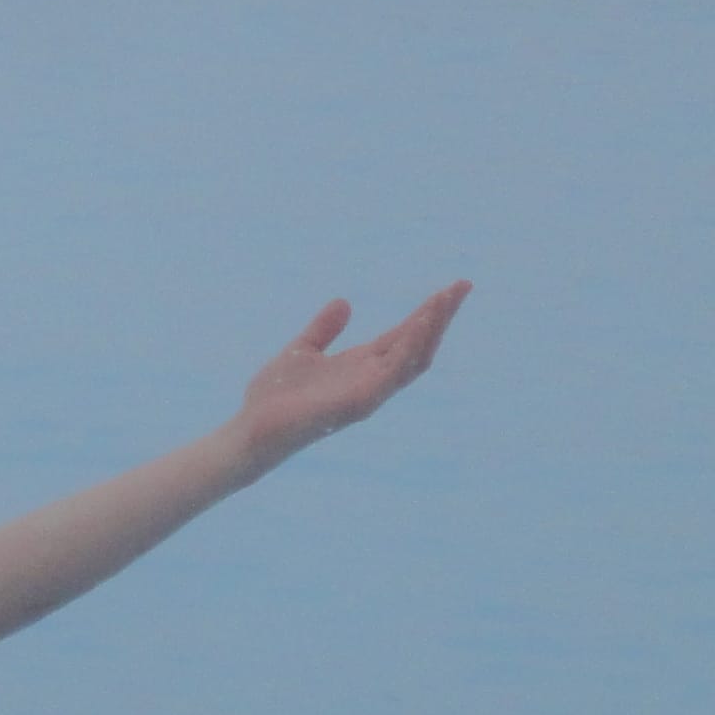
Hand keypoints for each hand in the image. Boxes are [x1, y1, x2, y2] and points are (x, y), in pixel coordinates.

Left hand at [233, 283, 468, 473]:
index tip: (451, 288)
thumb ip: (323, 329)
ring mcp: (369, 393)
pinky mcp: (358, 403)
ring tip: (447, 298)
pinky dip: (408, 348)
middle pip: (418, 344)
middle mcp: (372, 379)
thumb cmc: (275, 397)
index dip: (428, 313)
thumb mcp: (302, 350)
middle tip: (462, 286)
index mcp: (361, 365)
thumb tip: (344, 302)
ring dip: (432, 328)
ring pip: (413, 358)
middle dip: (441, 316)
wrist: (252, 428)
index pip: (405, 335)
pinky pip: (391, 374)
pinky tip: (419, 324)